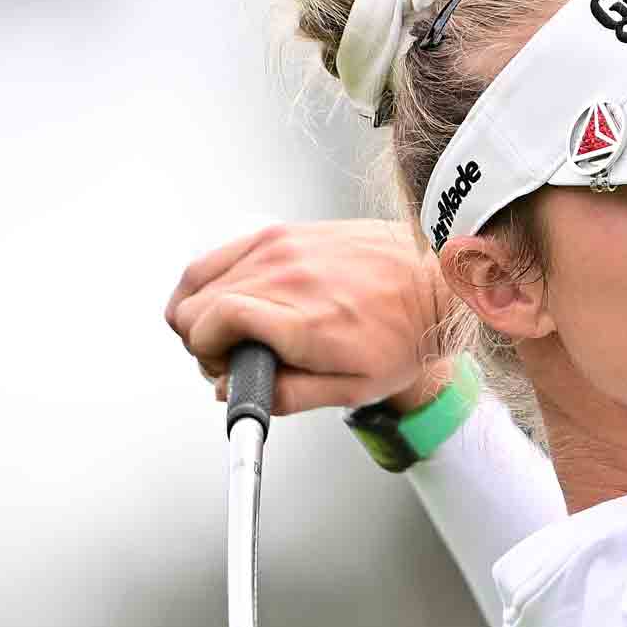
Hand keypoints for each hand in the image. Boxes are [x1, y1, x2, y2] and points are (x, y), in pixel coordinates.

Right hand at [166, 219, 454, 414]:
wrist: (433, 282)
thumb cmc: (404, 335)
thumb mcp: (354, 388)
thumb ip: (287, 395)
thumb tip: (232, 394)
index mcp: (301, 321)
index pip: (209, 327)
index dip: (208, 358)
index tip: (230, 370)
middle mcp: (284, 278)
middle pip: (193, 307)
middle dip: (203, 341)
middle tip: (235, 357)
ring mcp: (280, 248)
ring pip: (197, 280)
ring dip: (204, 311)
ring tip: (235, 332)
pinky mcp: (281, 232)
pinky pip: (219, 255)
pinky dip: (212, 282)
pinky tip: (233, 301)